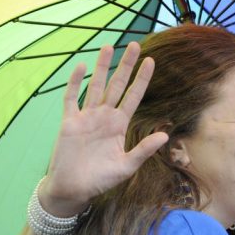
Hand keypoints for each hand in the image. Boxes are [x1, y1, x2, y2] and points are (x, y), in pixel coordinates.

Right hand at [39, 42, 167, 216]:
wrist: (73, 190)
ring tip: (108, 46)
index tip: (151, 61)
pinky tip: (80, 67)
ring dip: (101, 67)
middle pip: (117, 85)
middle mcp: (104, 116)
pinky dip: (74, 83)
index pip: (133, 96)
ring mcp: (86, 117)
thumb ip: (143, 150)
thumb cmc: (100, 179)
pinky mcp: (69, 122)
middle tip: (134, 44)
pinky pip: (71, 99)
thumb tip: (165, 135)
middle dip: (125, 65)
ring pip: (95, 86)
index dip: (142, 79)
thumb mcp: (126, 166)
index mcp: (119, 124)